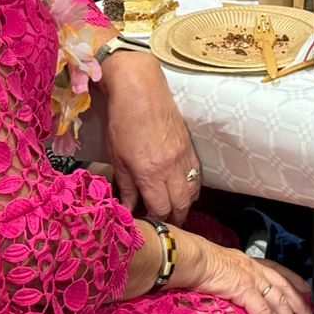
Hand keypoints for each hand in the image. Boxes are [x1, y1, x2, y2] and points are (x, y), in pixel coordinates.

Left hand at [100, 51, 201, 223]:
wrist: (141, 90)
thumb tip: (129, 207)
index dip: (157, 220)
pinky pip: (196, 175)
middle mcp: (171, 168)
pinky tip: (181, 189)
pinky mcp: (190, 147)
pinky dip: (191, 187)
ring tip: (174, 208)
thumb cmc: (122, 122)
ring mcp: (184, 157)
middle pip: (181, 205)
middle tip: (165, 222)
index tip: (149, 224)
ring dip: (185, 204)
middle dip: (175, 217)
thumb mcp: (117, 157)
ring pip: (192, 192)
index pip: (161, 209)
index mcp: (150, 173)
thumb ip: (126, 186)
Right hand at [175, 233, 313, 313]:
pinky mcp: (245, 291)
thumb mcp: (216, 267)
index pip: (278, 271)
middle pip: (286, 291)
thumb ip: (226, 278)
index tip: (306, 290)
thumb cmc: (195, 262)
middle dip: (302, 310)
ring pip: (280, 307)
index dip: (294, 280)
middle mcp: (254, 269)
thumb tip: (224, 287)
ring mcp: (252, 280)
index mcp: (249, 263)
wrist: (187, 257)